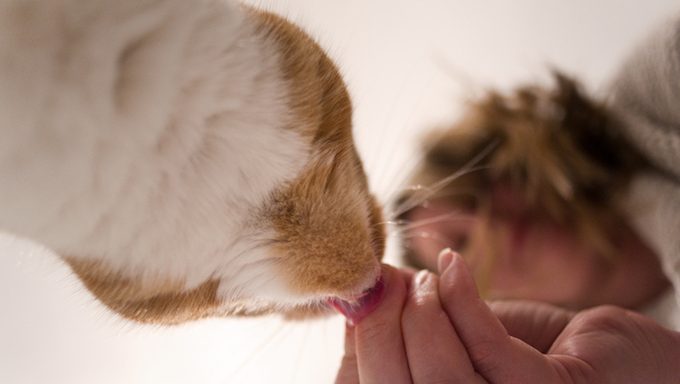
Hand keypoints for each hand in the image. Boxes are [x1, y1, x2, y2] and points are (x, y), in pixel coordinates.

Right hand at [335, 251, 679, 382]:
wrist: (628, 359)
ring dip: (423, 312)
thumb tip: (354, 303)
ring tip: (426, 278)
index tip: (353, 301)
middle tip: (385, 282)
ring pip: (439, 375)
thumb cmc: (539, 355)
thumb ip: (413, 336)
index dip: (355, 355)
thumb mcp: (461, 345)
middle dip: (379, 329)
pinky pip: (488, 347)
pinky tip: (453, 265)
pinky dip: (462, 297)